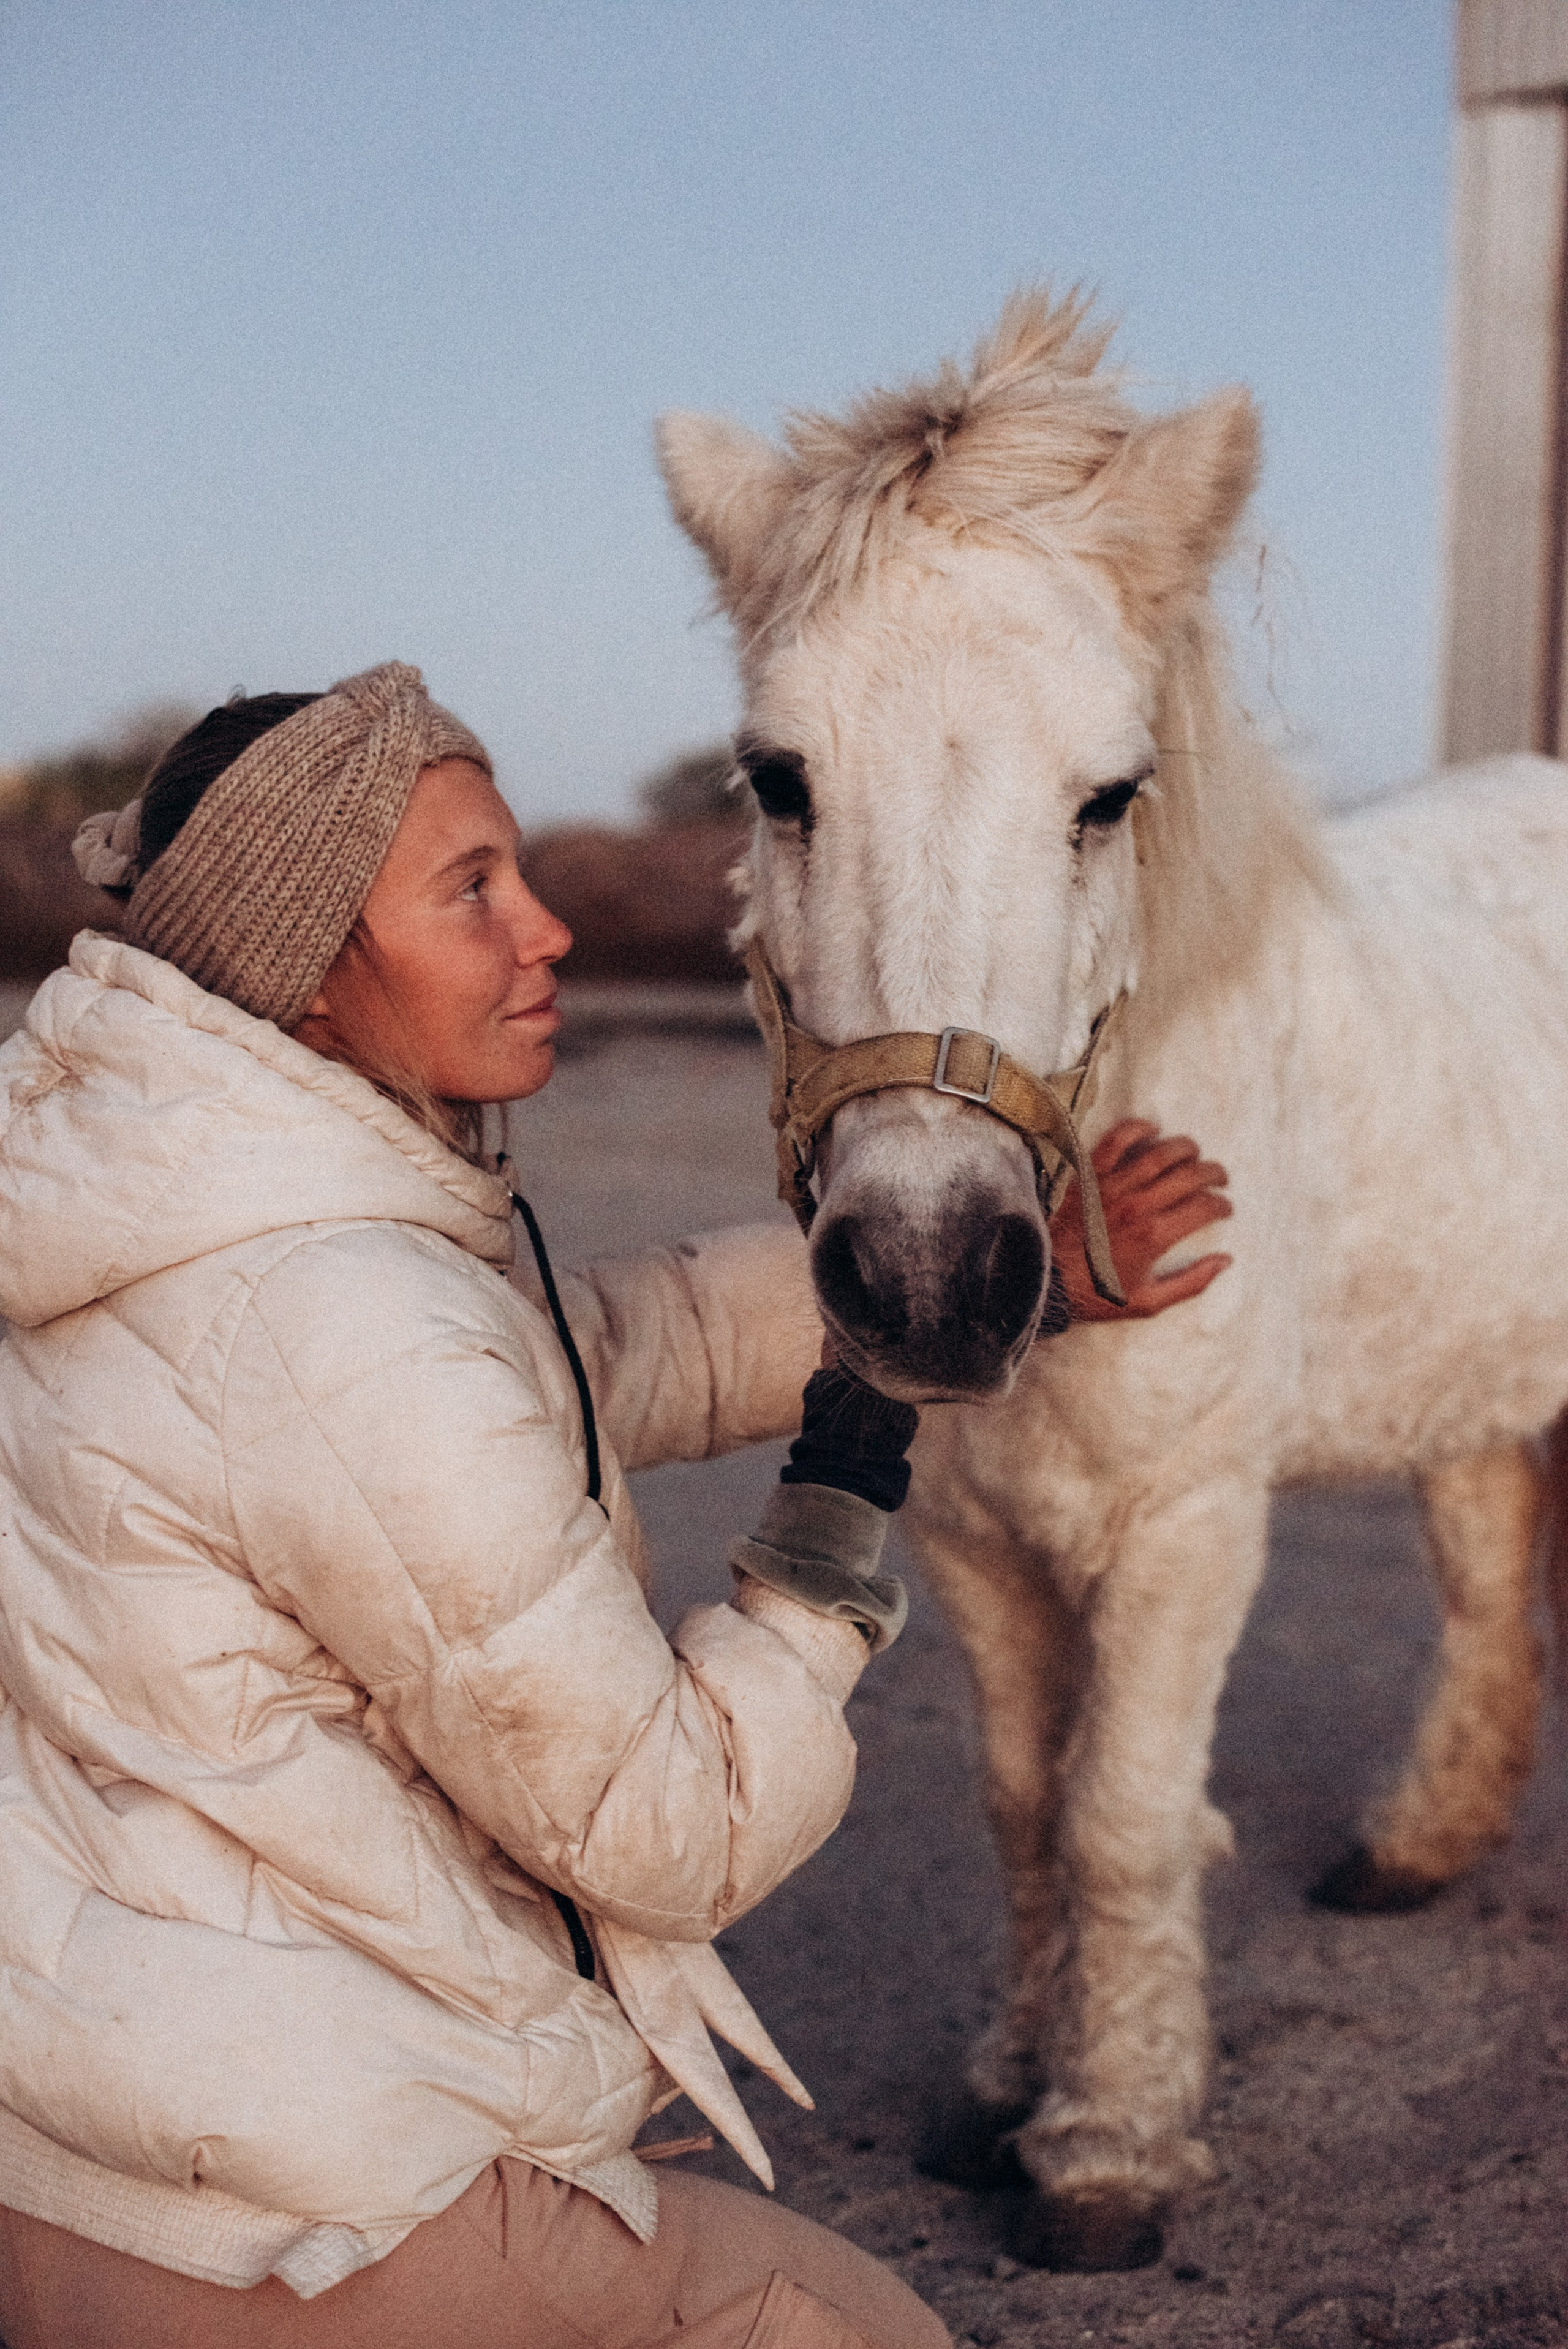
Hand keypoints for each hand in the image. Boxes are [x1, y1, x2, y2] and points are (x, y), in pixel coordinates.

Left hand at [1051, 1119, 1231, 1322]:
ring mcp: (1113, 1187)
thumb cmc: (1097, 1294)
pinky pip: (1115, 1141)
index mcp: (1155, 1236)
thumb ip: (1191, 1283)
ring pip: (1160, 1153)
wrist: (1046, 1280)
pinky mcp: (1090, 1176)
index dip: (1221, 1205)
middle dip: (1213, 1173)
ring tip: (1195, 1154)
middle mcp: (1138, 1205)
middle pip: (1189, 1174)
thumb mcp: (1149, 1302)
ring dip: (1185, 1148)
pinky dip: (1136, 1129)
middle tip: (1219, 1178)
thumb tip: (1225, 1261)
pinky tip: (1152, 1129)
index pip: (1204, 1207)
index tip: (1224, 1208)